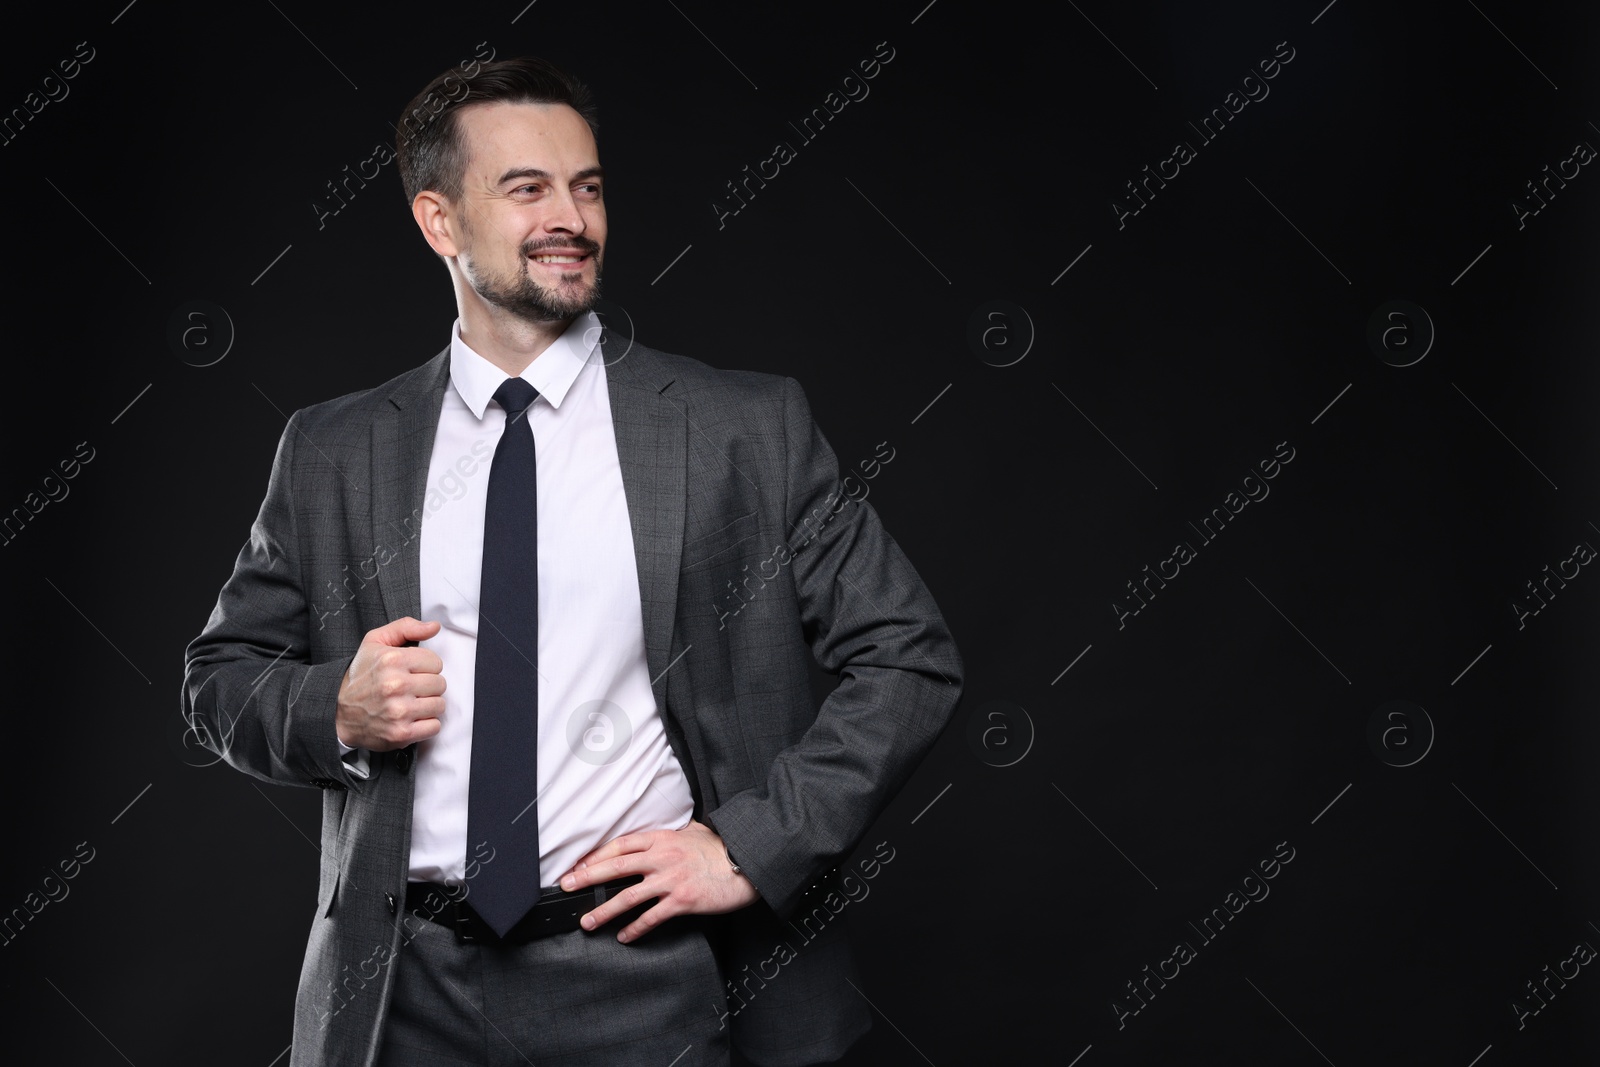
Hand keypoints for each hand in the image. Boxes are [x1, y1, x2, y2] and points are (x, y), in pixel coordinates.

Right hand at [335, 617, 445, 750]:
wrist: (338, 712)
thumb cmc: (360, 676)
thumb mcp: (375, 642)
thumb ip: (406, 627)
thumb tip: (435, 626)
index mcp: (392, 660)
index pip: (436, 662)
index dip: (425, 667)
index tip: (412, 671)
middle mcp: (396, 685)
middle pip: (440, 684)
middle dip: (428, 686)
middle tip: (411, 689)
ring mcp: (399, 711)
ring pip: (440, 705)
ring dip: (428, 705)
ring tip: (411, 703)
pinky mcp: (401, 733)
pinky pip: (434, 726)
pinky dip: (426, 724)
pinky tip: (411, 718)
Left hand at [558, 819, 759, 942]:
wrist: (746, 863)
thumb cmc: (721, 848)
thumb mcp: (693, 830)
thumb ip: (673, 832)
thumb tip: (661, 831)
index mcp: (662, 838)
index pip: (621, 845)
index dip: (596, 855)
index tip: (579, 865)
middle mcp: (662, 857)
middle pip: (616, 867)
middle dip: (587, 877)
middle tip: (567, 886)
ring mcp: (671, 880)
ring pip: (628, 896)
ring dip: (604, 911)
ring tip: (587, 921)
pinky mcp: (682, 901)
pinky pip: (652, 917)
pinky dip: (635, 928)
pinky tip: (624, 936)